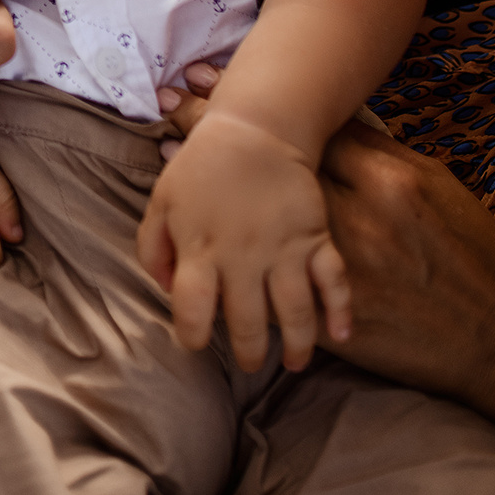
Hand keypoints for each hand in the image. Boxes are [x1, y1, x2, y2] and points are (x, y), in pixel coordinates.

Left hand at [137, 109, 347, 372]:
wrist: (254, 130)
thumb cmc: (201, 168)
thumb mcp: (161, 203)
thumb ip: (153, 249)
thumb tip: (165, 290)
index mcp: (200, 249)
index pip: (192, 309)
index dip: (191, 336)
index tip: (196, 345)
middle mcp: (242, 257)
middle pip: (247, 322)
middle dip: (249, 353)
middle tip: (251, 364)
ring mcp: (283, 250)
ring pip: (294, 312)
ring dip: (298, 345)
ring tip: (295, 364)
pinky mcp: (314, 238)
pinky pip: (334, 280)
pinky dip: (341, 310)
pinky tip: (342, 335)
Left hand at [155, 64, 494, 396]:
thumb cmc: (472, 254)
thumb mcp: (433, 186)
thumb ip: (378, 154)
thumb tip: (330, 120)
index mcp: (386, 178)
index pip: (307, 126)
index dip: (256, 102)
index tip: (208, 75)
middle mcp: (354, 217)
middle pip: (269, 165)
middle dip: (216, 132)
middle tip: (171, 99)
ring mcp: (338, 268)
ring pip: (257, 219)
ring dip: (209, 190)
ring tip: (160, 158)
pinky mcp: (331, 315)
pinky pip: (269, 281)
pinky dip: (231, 256)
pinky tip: (197, 241)